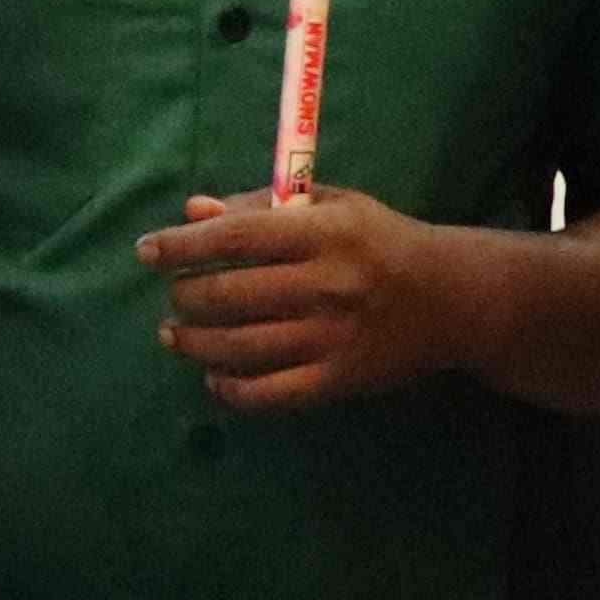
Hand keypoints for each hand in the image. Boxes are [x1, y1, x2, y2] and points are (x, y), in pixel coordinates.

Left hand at [142, 187, 506, 411]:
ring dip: (195, 343)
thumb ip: (260, 206)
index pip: (236, 236)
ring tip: (174, 335)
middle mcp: (326, 285)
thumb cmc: (379, 242)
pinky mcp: (340, 379)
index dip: (183, 244)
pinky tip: (214, 378)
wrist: (452, 298)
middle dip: (186, 296)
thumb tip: (192, 211)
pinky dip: (232, 390)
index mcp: (323, 233)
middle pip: (230, 294)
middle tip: (173, 295)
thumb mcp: (330, 206)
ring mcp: (332, 337)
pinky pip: (271, 393)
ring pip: (241, 346)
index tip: (147, 250)